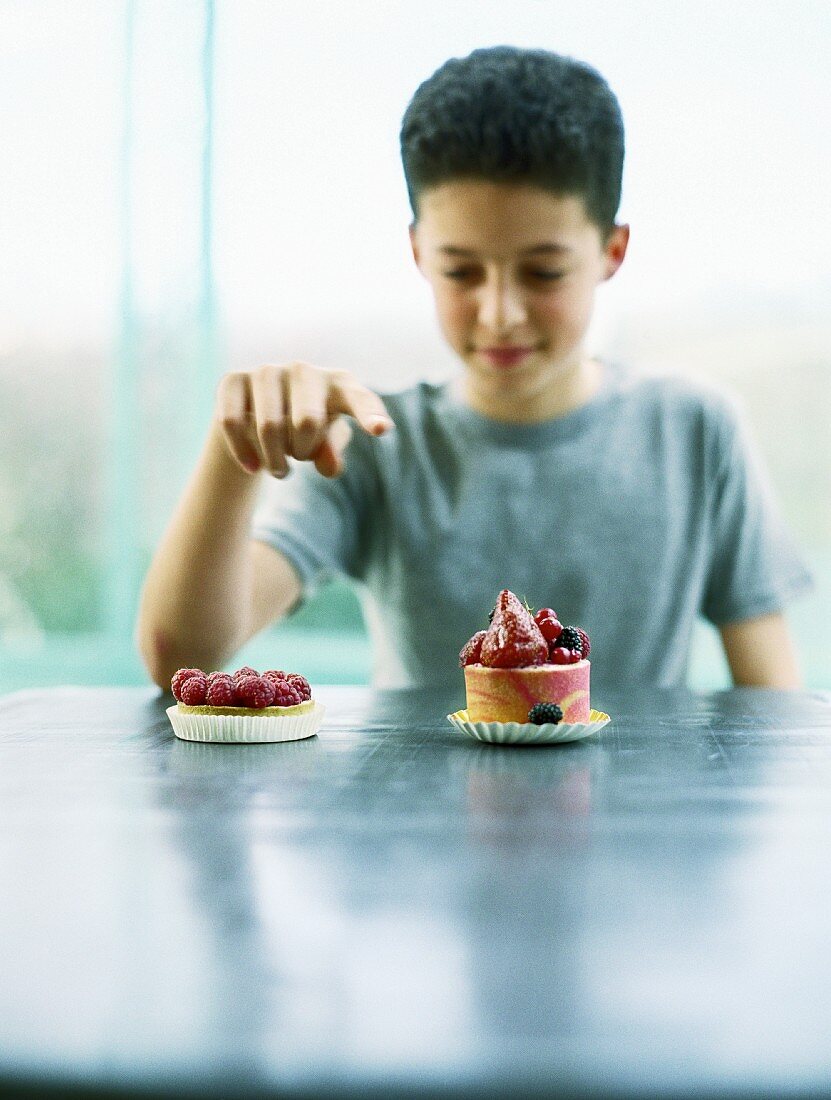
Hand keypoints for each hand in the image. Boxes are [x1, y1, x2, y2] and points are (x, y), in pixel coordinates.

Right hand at [215, 362, 393, 477]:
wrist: (256, 416)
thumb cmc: (305, 431)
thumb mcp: (324, 446)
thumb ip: (332, 455)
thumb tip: (329, 467)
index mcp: (340, 384)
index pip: (359, 400)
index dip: (370, 415)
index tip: (381, 430)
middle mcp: (305, 370)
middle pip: (307, 422)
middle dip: (302, 452)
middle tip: (299, 457)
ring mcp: (267, 371)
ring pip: (269, 426)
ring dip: (275, 460)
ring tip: (280, 469)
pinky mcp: (233, 379)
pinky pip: (233, 423)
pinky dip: (245, 454)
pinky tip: (253, 467)